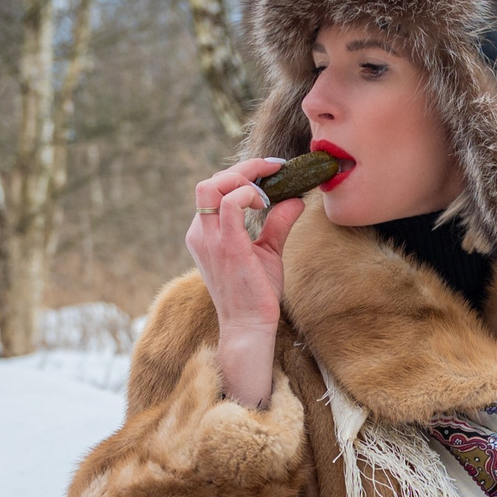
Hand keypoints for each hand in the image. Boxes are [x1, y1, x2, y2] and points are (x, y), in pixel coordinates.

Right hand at [188, 158, 302, 404]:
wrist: (250, 326)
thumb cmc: (256, 293)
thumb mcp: (268, 251)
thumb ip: (278, 223)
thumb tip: (295, 200)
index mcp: (205, 233)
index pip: (213, 189)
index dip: (241, 175)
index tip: (271, 171)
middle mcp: (201, 233)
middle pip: (209, 181)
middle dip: (242, 170)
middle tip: (273, 171)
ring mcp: (210, 239)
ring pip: (212, 186)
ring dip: (243, 179)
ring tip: (267, 192)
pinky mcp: (226, 246)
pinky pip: (229, 204)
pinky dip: (249, 195)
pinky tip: (266, 203)